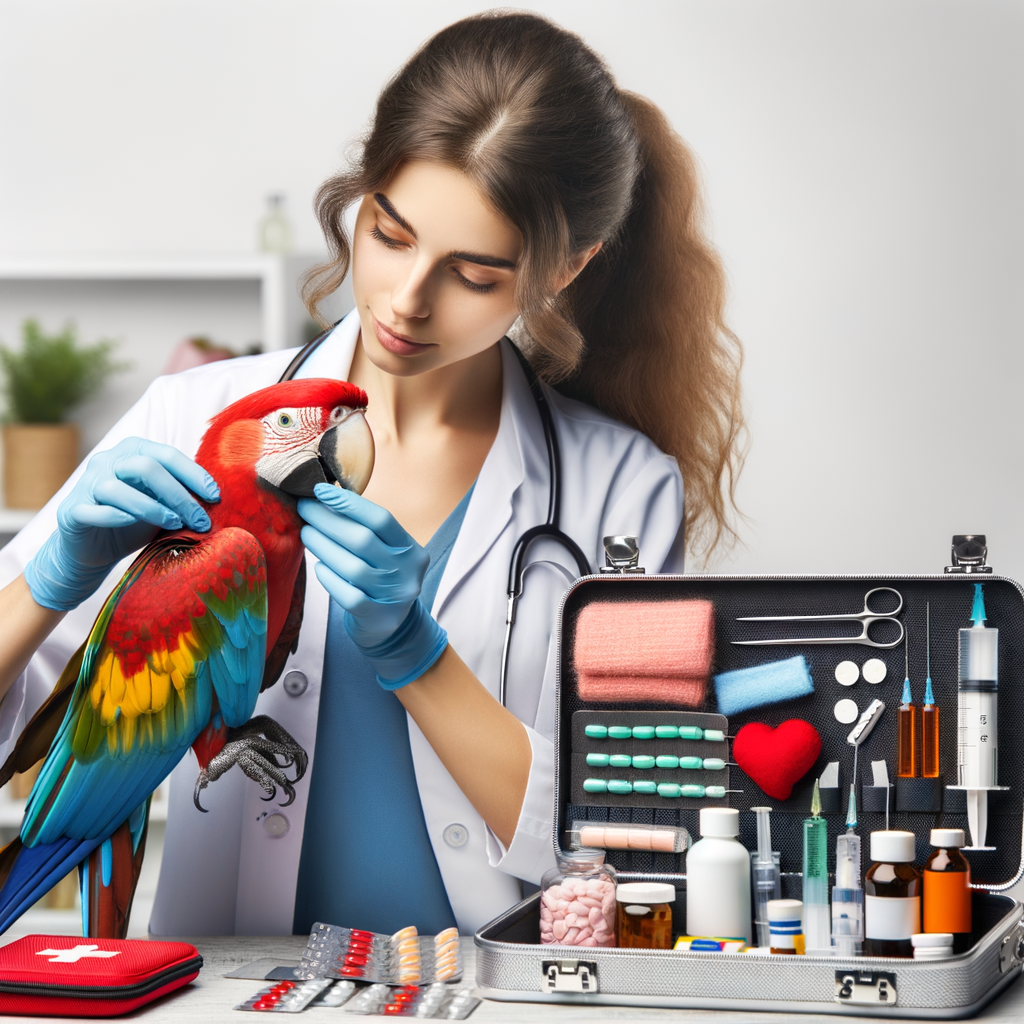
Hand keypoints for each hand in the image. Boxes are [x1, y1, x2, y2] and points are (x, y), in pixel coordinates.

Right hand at [24, 437, 219, 610]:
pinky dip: (117, 518)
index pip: (166, 455)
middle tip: (200, 520)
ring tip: (175, 524)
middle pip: (146, 468)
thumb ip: (182, 496)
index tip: (216, 496)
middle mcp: (107, 461)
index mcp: (133, 451)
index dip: (193, 474)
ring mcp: (87, 484)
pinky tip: (134, 525)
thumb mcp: (163, 505)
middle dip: (179, 495)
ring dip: (153, 508)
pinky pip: (95, 510)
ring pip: (118, 488)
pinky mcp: (72, 510)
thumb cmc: (135, 521)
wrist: (93, 549)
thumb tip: (219, 501)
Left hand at [298, 483, 447, 689]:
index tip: (320, 491)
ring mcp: (393, 596)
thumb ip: (366, 530)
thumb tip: (327, 498)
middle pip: (362, 540)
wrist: (393, 626)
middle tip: (304, 508)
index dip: (349, 503)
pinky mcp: (377, 617)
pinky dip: (330, 578)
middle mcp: (407, 571)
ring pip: (352, 567)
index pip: (381, 519)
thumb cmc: (381, 579)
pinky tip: (319, 567)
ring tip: (306, 533)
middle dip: (327, 520)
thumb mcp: (385, 553)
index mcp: (411, 549)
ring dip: (323, 546)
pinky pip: (347, 594)